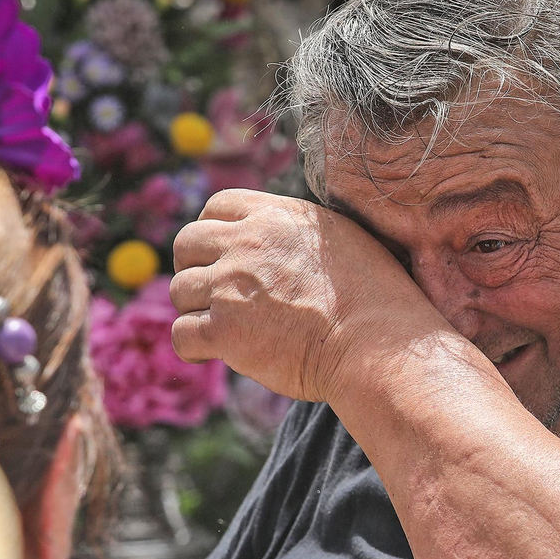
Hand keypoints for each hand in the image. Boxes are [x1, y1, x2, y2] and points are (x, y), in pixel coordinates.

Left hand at [170, 189, 444, 401]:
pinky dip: (193, 346)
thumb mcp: (342, 240)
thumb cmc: (376, 300)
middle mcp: (247, 243)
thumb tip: (279, 244)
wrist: (378, 345)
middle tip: (216, 295)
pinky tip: (215, 352)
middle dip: (195, 267)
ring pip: (180, 290)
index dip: (213, 232)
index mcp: (276, 216)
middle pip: (187, 243)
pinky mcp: (224, 331)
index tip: (223, 256)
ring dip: (196, 310)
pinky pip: (181, 335)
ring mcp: (230, 286)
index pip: (217, 205)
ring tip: (226, 328)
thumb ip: (297, 234)